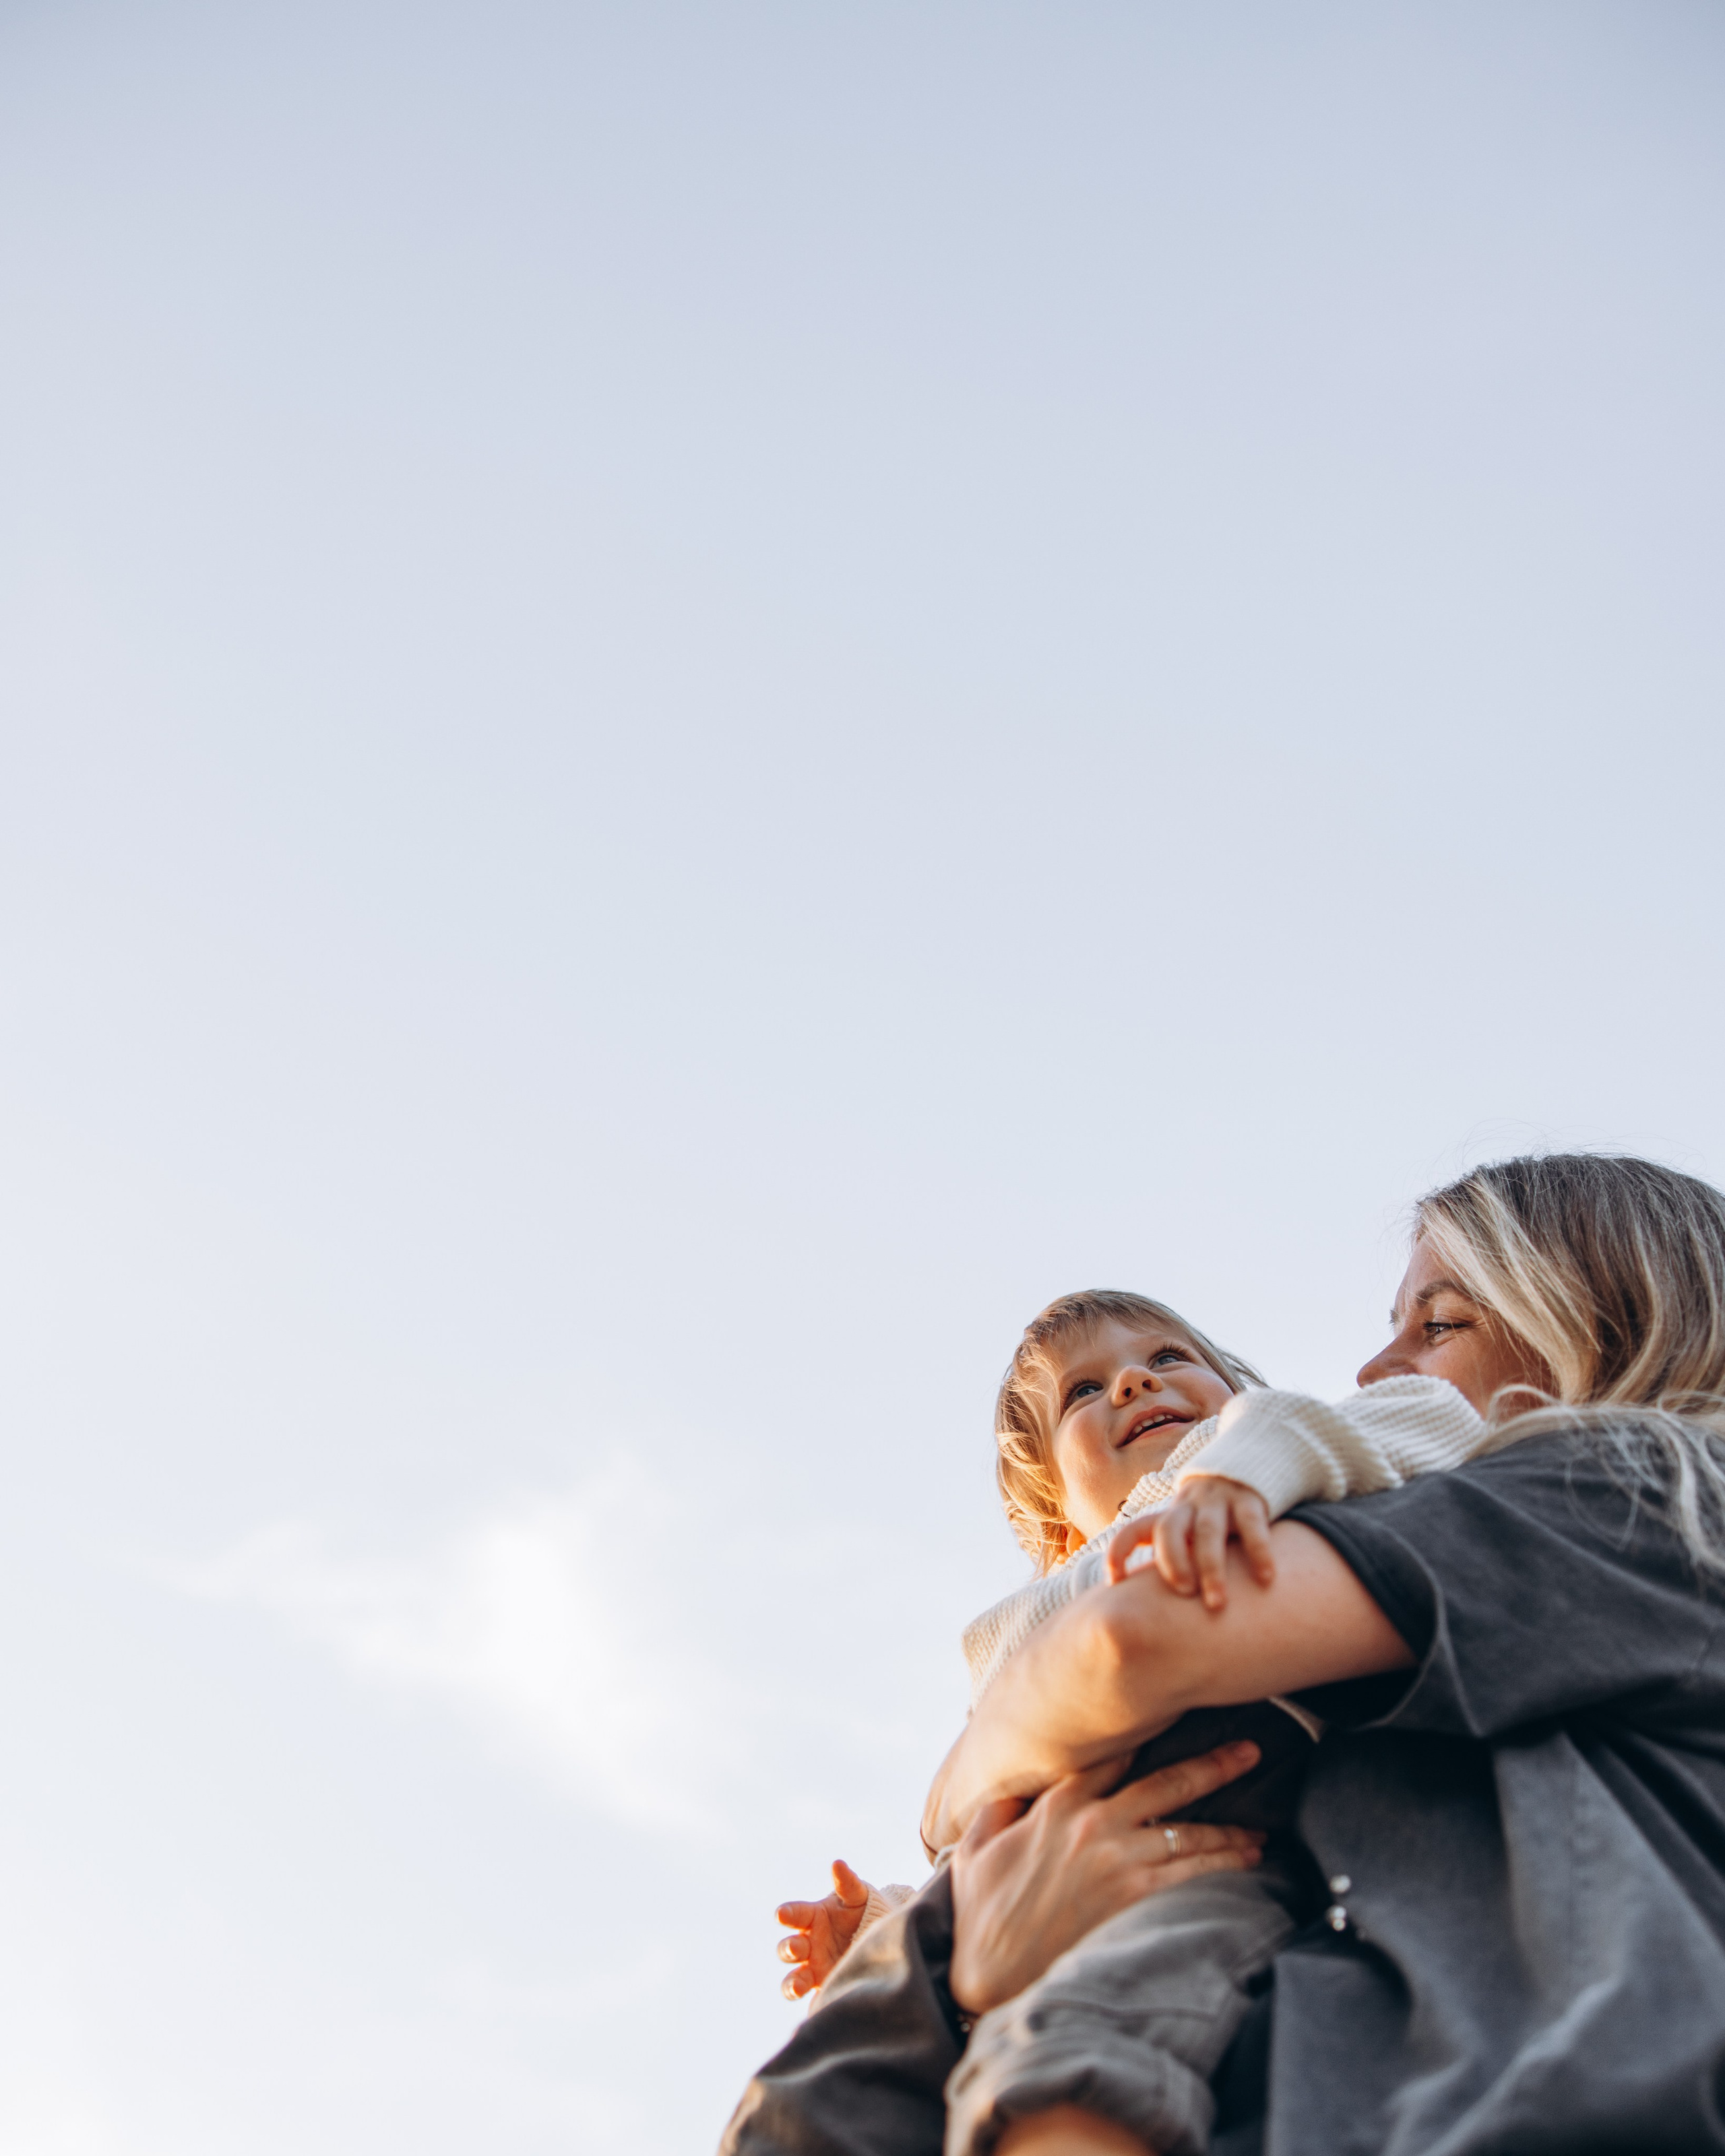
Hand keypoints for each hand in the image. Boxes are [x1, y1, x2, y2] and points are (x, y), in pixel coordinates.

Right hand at [774, 1859, 871, 2000]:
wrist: (877, 1935)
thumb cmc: (861, 1909)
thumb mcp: (857, 1895)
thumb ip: (847, 1882)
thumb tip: (838, 1863)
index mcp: (812, 1917)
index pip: (794, 1914)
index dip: (787, 1914)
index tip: (782, 1914)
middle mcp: (808, 1944)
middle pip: (788, 1948)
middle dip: (789, 1949)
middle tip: (797, 1948)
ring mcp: (814, 1968)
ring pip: (794, 1979)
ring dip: (792, 1984)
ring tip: (796, 1988)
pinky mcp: (825, 1986)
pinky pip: (812, 1999)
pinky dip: (811, 2006)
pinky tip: (816, 2010)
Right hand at [948, 1741, 1263, 2014]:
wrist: (990, 1975)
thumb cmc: (981, 1914)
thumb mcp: (972, 1848)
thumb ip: (996, 1810)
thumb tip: (1011, 1788)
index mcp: (1057, 1805)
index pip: (1113, 1758)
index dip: (1146, 1740)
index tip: (1177, 1721)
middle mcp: (1094, 1823)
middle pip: (1167, 1784)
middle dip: (1214, 1766)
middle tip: (1250, 1752)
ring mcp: (1119, 1861)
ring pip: (1189, 1832)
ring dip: (1229, 1829)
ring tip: (1258, 1831)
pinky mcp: (1136, 1899)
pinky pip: (1193, 1874)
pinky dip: (1224, 1865)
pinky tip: (1247, 1861)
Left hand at [1106, 1477, 1274, 1609]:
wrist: (1244, 1469)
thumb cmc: (1212, 1521)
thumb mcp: (1190, 1534)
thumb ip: (1176, 1562)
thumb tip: (1155, 1616)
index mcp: (1170, 1517)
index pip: (1134, 1530)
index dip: (1119, 1551)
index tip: (1114, 1582)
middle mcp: (1188, 1507)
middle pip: (1169, 1529)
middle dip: (1172, 1562)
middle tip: (1183, 1593)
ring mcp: (1218, 1501)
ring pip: (1208, 1531)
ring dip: (1211, 1568)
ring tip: (1217, 1602)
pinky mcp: (1248, 1500)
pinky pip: (1251, 1523)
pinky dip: (1258, 1551)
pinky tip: (1266, 1578)